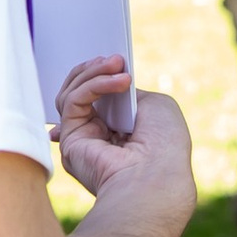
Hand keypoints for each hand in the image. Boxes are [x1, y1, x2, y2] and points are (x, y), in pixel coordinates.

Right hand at [58, 66, 192, 213]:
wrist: (158, 176)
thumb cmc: (166, 145)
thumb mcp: (156, 107)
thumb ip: (130, 93)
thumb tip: (109, 85)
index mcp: (118, 132)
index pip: (98, 98)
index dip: (100, 76)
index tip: (116, 61)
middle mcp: (97, 137)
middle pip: (78, 92)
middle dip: (93, 70)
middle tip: (115, 60)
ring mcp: (81, 139)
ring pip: (70, 94)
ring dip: (93, 73)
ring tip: (117, 66)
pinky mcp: (71, 141)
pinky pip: (72, 101)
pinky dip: (93, 85)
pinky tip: (117, 82)